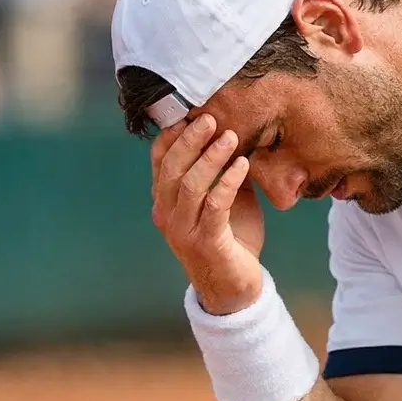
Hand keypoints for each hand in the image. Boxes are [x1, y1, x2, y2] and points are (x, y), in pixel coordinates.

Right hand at [150, 114, 264, 314]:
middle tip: (210, 118)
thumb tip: (235, 138)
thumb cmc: (231, 241)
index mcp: (166, 203)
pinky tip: (242, 166)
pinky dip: (227, 182)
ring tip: (230, 136)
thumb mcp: (226, 202)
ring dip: (210, 157)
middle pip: (171, 169)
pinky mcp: (206, 243)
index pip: (159, 162)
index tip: (189, 112)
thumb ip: (223, 174)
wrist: (235, 289)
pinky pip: (214, 206)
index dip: (171, 136)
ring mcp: (184, 231)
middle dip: (189, 140)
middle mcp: (168, 215)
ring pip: (190, 185)